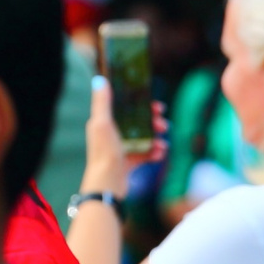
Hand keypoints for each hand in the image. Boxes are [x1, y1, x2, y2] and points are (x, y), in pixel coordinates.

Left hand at [81, 76, 169, 194]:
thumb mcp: (102, 124)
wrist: (108, 183)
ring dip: (156, 138)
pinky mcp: (129, 162)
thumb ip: (102, 103)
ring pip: (144, 138)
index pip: (125, 108)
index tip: (156, 105)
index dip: (141, 104)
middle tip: (163, 124)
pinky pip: (146, 154)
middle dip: (152, 122)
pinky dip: (154, 153)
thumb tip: (100, 79)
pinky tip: (160, 153)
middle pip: (137, 122)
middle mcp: (113, 133)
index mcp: (105, 122)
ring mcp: (122, 148)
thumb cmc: (104, 152)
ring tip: (163, 142)